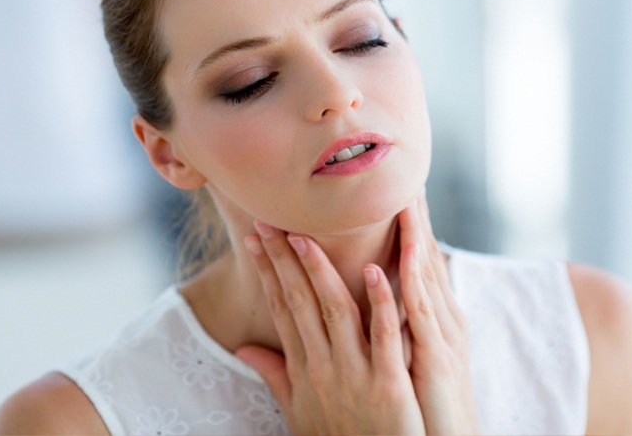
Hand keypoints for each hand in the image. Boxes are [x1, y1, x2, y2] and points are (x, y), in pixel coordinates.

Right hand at [236, 221, 425, 434]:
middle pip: (299, 301)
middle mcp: (323, 367)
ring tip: (306, 235)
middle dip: (282, 260)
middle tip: (269, 221)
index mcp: (304, 369)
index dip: (268, 271)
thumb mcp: (298, 410)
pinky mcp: (389, 385)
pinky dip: (378, 303)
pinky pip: (383, 337)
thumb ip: (275, 374)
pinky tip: (373, 271)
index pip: (281, 309)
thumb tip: (242, 350)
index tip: (256, 238)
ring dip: (319, 270)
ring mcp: (355, 374)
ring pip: (334, 310)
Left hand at [398, 195, 477, 433]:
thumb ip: (381, 328)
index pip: (411, 260)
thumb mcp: (399, 358)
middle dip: (411, 216)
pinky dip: (409, 285)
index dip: (401, 224)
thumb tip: (364, 303)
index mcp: (427, 317)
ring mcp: (441, 337)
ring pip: (423, 276)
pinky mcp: (439, 360)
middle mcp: (439, 319)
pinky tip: (398, 257)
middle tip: (400, 174)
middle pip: (423, 257)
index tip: (388, 190)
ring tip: (400, 198)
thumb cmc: (420, 407)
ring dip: (410, 236)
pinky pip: (421, 316)